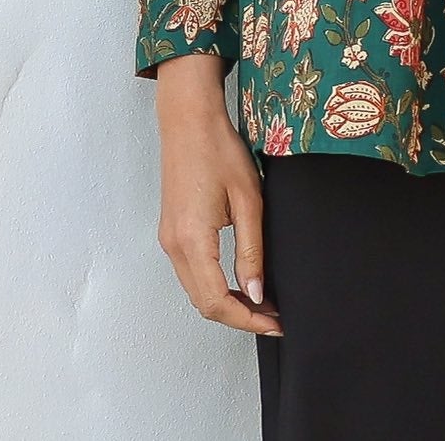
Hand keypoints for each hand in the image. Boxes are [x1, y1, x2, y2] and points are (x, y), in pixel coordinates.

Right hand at [153, 57, 282, 338]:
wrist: (189, 121)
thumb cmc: (220, 151)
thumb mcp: (248, 199)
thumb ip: (251, 250)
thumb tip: (256, 294)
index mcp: (193, 240)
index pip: (218, 301)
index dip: (248, 319)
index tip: (276, 323)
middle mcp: (174, 246)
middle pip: (204, 304)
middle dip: (239, 317)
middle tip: (275, 317)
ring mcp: (168, 240)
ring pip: (196, 292)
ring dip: (227, 304)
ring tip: (262, 304)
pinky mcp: (171, 232)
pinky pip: (191, 274)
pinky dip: (214, 288)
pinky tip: (239, 283)